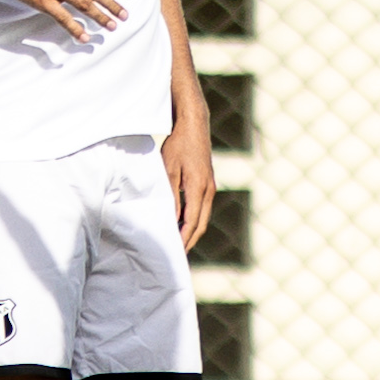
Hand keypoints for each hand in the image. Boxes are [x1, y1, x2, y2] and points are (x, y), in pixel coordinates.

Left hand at [162, 77, 216, 248]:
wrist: (194, 124)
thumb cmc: (178, 145)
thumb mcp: (169, 170)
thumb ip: (171, 196)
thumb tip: (171, 218)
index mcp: (199, 189)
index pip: (192, 222)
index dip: (183, 239)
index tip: (174, 252)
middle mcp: (208, 191)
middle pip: (200, 224)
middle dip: (189, 240)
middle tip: (176, 255)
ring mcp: (210, 187)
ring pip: (202, 217)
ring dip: (191, 231)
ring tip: (177, 242)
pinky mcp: (207, 182)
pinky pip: (202, 207)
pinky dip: (193, 219)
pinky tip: (181, 222)